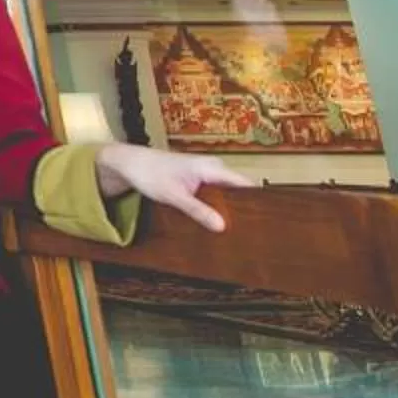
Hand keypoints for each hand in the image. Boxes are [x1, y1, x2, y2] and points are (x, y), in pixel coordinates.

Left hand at [94, 142, 255, 233]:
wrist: (128, 163)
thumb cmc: (149, 174)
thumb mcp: (173, 196)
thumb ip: (197, 210)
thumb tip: (222, 227)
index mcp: (212, 168)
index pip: (245, 185)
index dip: (258, 201)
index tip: (269, 220)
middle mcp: (213, 168)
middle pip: (238, 191)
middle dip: (245, 209)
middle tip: (254, 234)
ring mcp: (206, 174)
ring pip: (227, 194)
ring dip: (230, 210)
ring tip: (240, 232)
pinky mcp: (198, 180)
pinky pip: (215, 194)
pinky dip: (217, 207)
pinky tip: (218, 223)